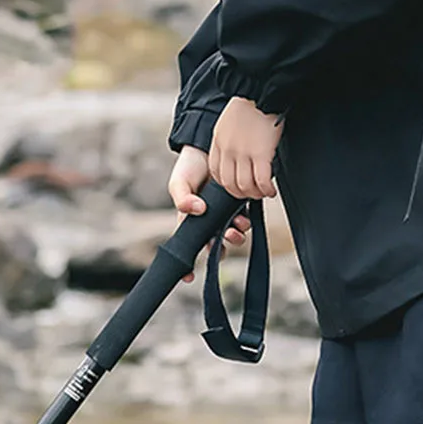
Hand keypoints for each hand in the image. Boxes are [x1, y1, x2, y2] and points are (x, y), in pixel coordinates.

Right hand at [169, 144, 251, 284]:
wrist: (207, 146)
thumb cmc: (189, 166)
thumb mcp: (179, 182)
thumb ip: (182, 198)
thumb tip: (197, 211)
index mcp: (190, 219)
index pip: (188, 246)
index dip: (187, 264)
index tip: (187, 277)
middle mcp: (208, 220)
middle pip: (214, 244)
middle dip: (219, 249)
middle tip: (223, 242)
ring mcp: (224, 213)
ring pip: (231, 234)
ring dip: (235, 236)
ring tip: (237, 228)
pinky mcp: (239, 203)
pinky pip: (243, 219)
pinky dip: (244, 222)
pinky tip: (243, 217)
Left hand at [209, 96, 281, 201]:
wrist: (262, 90)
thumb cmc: (253, 103)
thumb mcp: (230, 121)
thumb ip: (229, 139)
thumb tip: (237, 155)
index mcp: (218, 140)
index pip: (216, 173)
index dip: (226, 185)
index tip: (237, 187)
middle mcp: (227, 149)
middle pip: (229, 183)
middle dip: (241, 194)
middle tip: (252, 194)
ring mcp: (243, 152)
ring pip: (245, 186)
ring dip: (255, 194)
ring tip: (263, 193)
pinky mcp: (260, 153)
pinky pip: (261, 181)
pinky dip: (266, 190)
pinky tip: (271, 190)